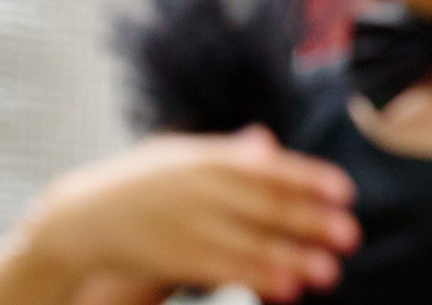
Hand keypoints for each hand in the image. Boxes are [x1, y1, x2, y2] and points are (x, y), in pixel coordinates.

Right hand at [21, 128, 358, 299]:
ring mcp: (188, 223)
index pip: (270, 168)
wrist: (80, 217)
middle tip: (351, 236)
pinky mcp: (174, 256)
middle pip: (268, 206)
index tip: (346, 193)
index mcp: (208, 158)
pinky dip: (257, 278)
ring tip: (328, 273)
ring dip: (293, 259)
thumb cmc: (140, 184)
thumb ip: (226, 155)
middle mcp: (202, 188)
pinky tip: (286, 289)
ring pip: (251, 243)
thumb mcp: (180, 158)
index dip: (310, 180)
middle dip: (312, 222)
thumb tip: (266, 142)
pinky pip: (224, 270)